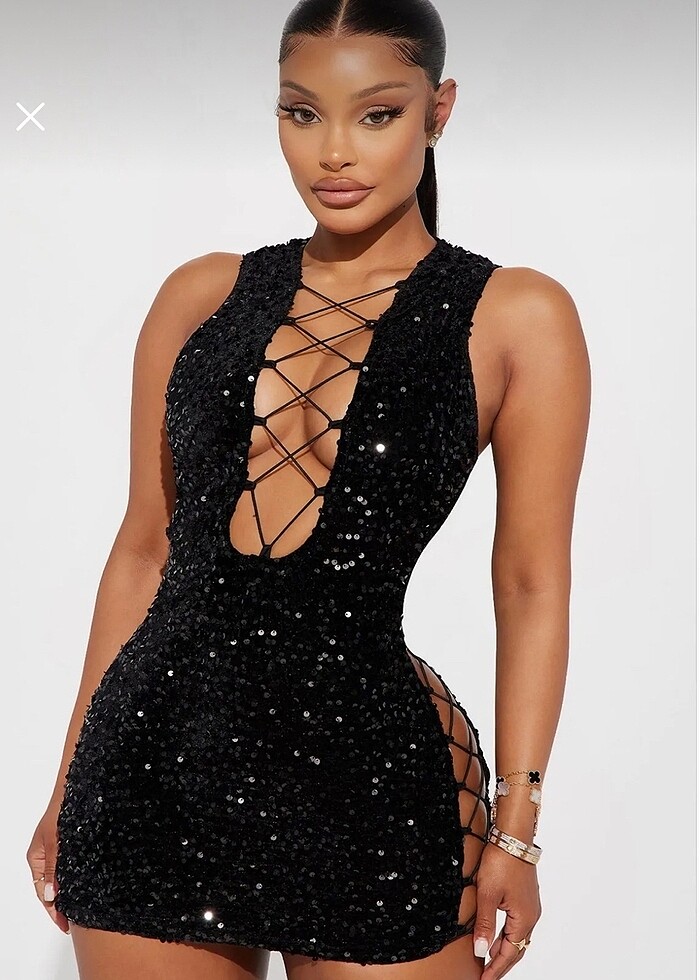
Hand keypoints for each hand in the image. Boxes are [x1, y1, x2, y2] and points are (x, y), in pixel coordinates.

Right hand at [26, 799, 70, 933]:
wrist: (77, 787)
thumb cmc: (63, 810)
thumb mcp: (56, 841)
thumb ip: (54, 868)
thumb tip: (52, 895)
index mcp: (37, 858)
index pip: (43, 892)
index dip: (53, 910)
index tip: (64, 924)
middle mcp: (47, 858)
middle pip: (52, 889)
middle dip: (61, 906)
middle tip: (74, 922)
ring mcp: (60, 852)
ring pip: (63, 880)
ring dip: (70, 894)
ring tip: (81, 910)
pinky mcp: (73, 846)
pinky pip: (72, 869)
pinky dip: (77, 880)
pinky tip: (87, 887)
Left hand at [472, 842, 541, 979]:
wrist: (512, 837)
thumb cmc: (501, 862)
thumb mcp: (487, 895)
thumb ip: (485, 925)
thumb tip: (481, 951)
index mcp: (524, 919)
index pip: (509, 954)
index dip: (496, 969)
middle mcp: (531, 915)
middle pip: (517, 949)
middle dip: (501, 964)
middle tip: (485, 976)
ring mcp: (530, 906)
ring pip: (517, 937)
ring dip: (503, 951)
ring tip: (488, 962)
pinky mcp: (525, 897)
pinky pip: (517, 926)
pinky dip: (506, 937)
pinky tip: (495, 938)